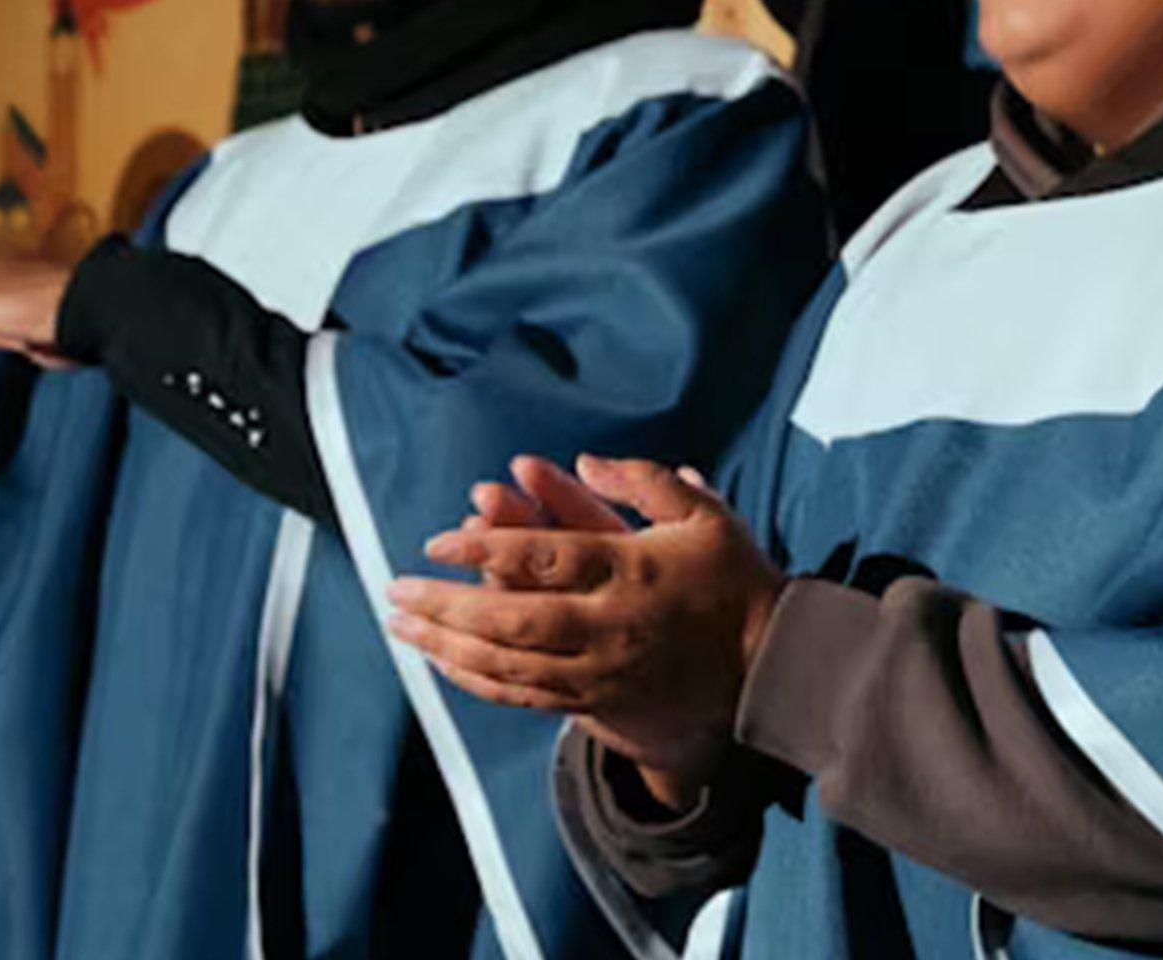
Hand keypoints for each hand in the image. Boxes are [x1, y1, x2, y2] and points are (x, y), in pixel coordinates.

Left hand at [388, 454, 787, 800]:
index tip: (437, 542)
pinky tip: (444, 662)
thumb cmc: (733, 579)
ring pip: (508, 663)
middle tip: (394, 592)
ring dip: (447, 645)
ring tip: (401, 626)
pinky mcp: (596, 702)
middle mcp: (608, 625)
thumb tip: (582, 460)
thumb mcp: (703, 514)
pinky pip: (524, 695)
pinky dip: (477, 679)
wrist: (767, 665)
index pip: (544, 556)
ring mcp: (599, 670)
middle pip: (511, 618)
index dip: (484, 547)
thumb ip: (643, 480)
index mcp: (631, 571)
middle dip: (445, 606)